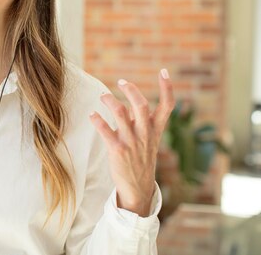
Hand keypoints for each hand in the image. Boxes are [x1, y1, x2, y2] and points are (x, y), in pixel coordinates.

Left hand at [89, 69, 173, 216]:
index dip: (167, 88)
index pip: (168, 106)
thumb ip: (142, 120)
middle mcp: (145, 134)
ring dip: (109, 100)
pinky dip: (97, 119)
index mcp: (155, 130)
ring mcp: (131, 142)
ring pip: (120, 113)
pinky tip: (92, 115)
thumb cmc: (141, 159)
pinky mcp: (117, 150)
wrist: (137, 187)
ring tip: (103, 96)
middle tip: (121, 82)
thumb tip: (133, 100)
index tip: (164, 71)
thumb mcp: (149, 139)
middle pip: (141, 105)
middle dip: (131, 90)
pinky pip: (105, 130)